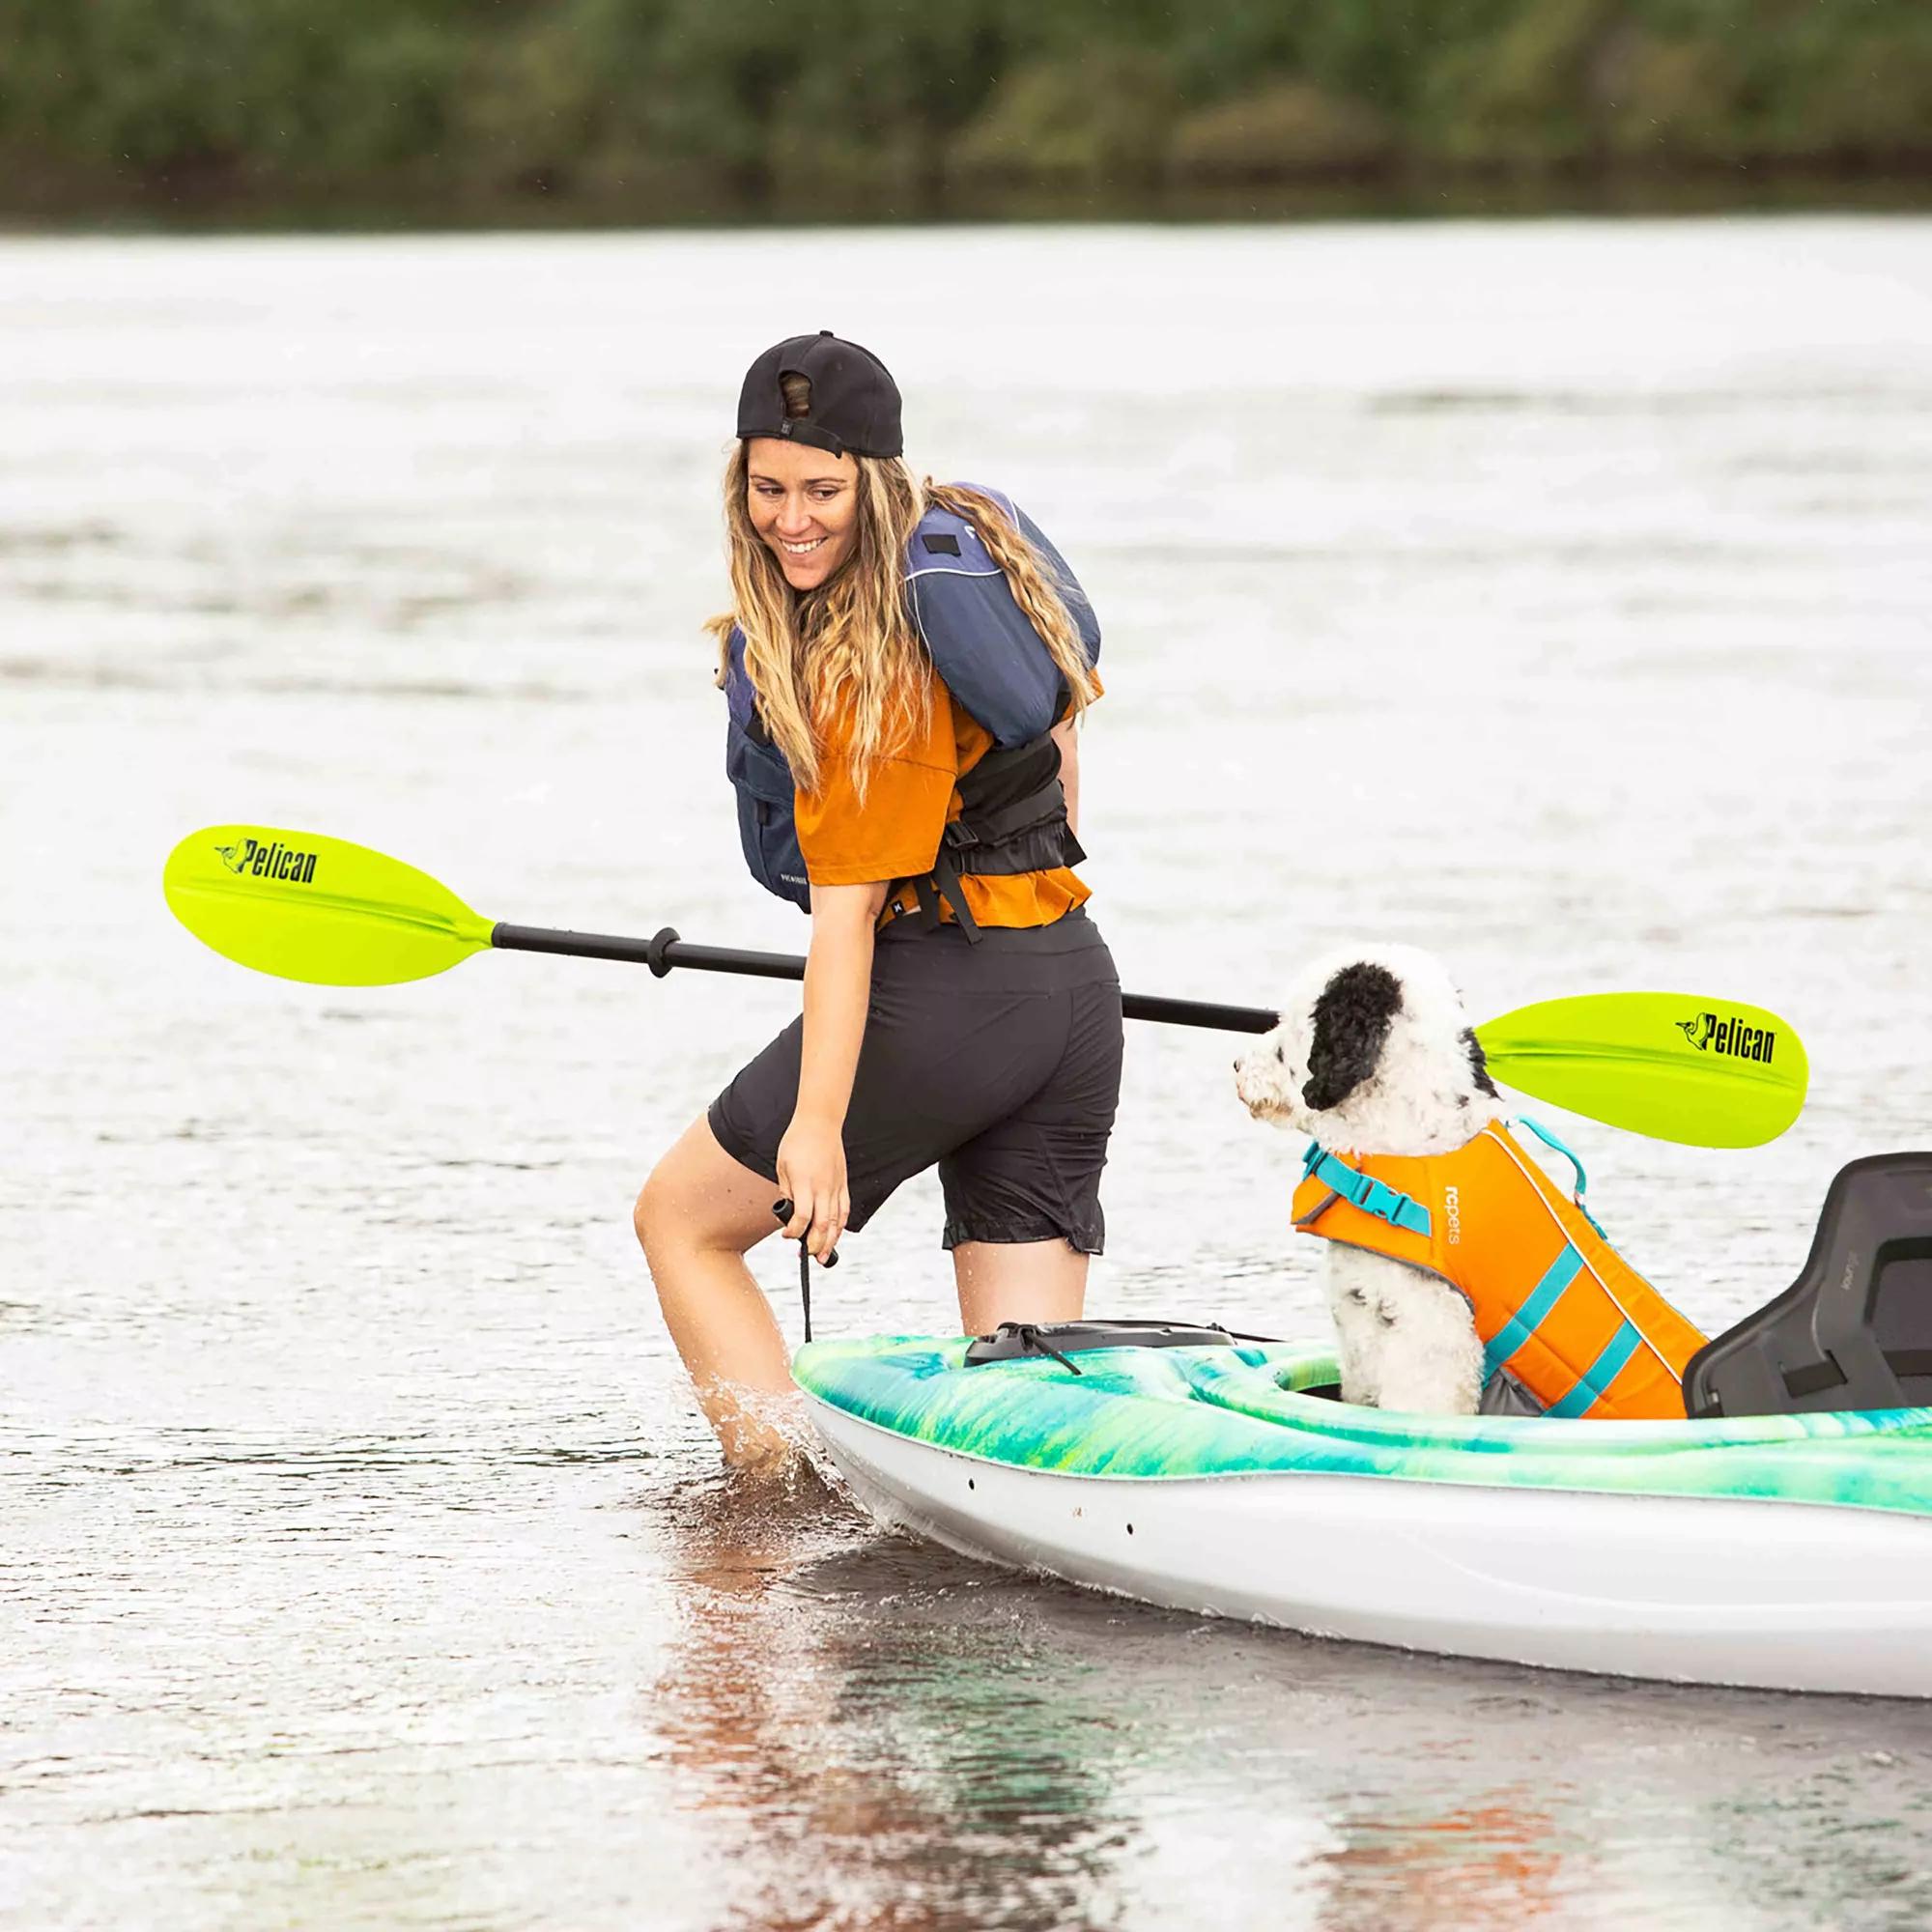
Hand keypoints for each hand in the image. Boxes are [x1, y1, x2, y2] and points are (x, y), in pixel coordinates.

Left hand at [775, 1111, 848, 1261]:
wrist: (820, 1123)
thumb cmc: (797, 1142)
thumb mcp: (782, 1167)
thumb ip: (786, 1191)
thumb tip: (787, 1212)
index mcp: (804, 1183)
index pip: (802, 1218)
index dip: (794, 1232)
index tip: (787, 1235)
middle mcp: (823, 1188)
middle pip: (823, 1226)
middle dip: (816, 1245)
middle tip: (808, 1256)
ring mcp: (836, 1186)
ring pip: (836, 1222)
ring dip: (831, 1241)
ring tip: (823, 1256)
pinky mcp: (843, 1183)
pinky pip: (844, 1209)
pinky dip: (840, 1225)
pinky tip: (835, 1234)